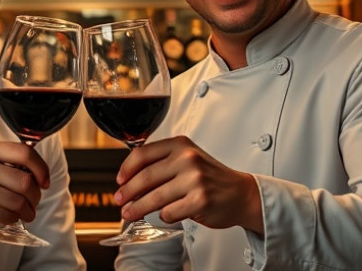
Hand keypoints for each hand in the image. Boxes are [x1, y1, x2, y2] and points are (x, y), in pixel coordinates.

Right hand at [0, 140, 49, 247]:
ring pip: (20, 201)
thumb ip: (6, 159)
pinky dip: (14, 218)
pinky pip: (9, 215)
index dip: (41, 168)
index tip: (44, 180)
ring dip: (28, 210)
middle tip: (34, 201)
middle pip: (26, 181)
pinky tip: (10, 216)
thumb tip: (38, 169)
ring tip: (25, 212)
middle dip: (36, 195)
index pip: (25, 153)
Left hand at [114, 136, 263, 233]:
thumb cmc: (210, 177)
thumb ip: (161, 163)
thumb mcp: (187, 159)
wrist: (241, 193)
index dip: (126, 169)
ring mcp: (195, 179)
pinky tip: (164, 215)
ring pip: (154, 197)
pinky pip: (169, 212)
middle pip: (145, 176)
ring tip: (129, 213)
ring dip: (137, 208)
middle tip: (119, 199)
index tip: (119, 180)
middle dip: (128, 191)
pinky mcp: (200, 200)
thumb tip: (129, 179)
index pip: (142, 154)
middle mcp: (187, 159)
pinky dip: (163, 216)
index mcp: (180, 144)